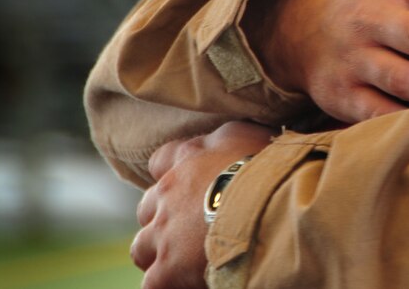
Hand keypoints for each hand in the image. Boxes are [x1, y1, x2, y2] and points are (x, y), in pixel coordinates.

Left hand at [131, 121, 276, 288]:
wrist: (266, 207)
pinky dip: (166, 284)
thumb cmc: (263, 169)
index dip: (170, 173)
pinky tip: (186, 283)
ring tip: (183, 263)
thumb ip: (227, 136)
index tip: (188, 185)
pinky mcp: (168, 269)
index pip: (162, 160)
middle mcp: (168, 193)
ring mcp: (164, 233)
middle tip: (188, 230)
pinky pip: (153, 283)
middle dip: (161, 218)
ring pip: (142, 248)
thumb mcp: (246, 134)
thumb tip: (225, 140)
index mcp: (187, 159)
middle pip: (147, 207)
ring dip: (158, 253)